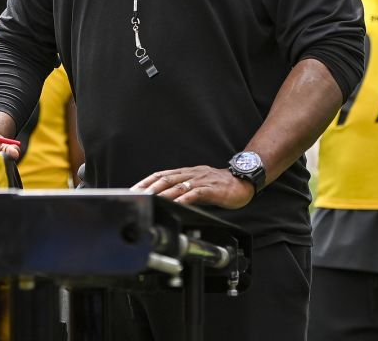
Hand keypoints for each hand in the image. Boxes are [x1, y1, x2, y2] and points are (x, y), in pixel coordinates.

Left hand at [131, 165, 254, 209]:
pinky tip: (175, 205)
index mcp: (187, 172)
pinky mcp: (211, 189)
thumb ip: (184, 190)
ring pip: (178, 185)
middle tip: (137, 196)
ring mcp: (201, 180)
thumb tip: (167, 199)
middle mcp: (192, 174)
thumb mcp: (198, 186)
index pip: (162, 175)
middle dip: (149, 187)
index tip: (133, 190)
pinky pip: (195, 193)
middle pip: (166, 179)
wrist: (243, 182)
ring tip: (150, 200)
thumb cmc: (220, 186)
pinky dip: (183, 199)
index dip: (146, 182)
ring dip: (162, 193)